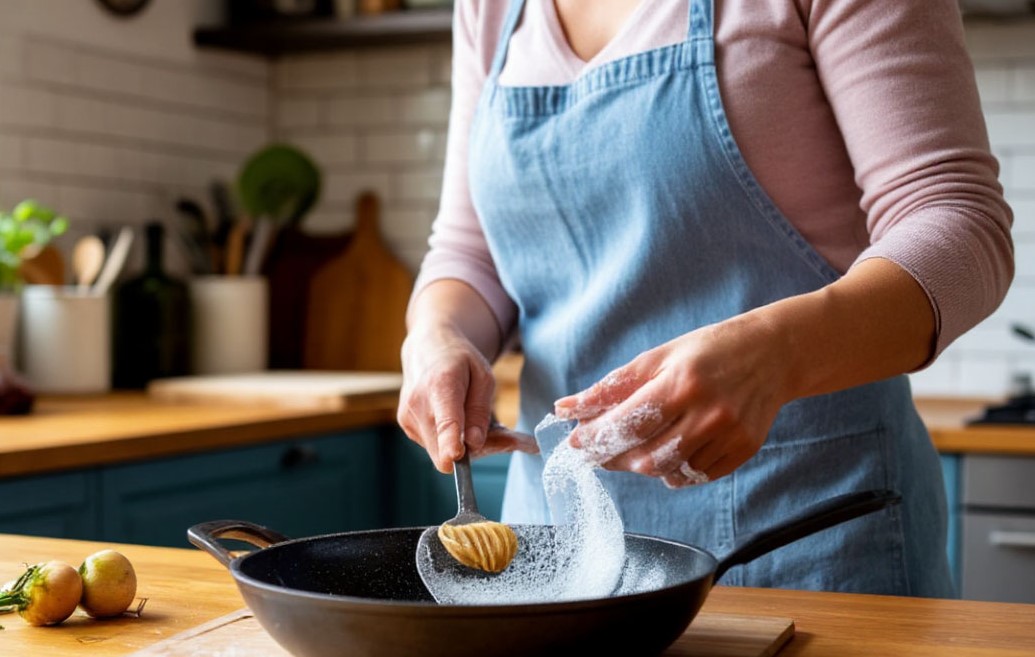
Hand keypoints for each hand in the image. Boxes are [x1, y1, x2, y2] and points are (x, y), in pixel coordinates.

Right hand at [397, 323, 493, 472]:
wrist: (427, 348)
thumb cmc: (459, 361)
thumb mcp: (483, 376)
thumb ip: (480, 410)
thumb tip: (474, 443)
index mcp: (441, 385)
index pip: (444, 421)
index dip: (450, 443)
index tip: (456, 456)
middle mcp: (418, 403)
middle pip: (444, 447)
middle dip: (472, 450)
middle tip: (499, 435)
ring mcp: (408, 416)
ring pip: (440, 452)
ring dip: (460, 446)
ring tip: (471, 419)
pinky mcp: (406, 425)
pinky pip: (434, 446)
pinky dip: (448, 441)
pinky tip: (455, 420)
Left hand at [553, 315, 789, 486]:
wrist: (772, 354)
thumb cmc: (707, 351)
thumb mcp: (657, 357)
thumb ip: (612, 387)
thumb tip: (566, 410)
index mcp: (682, 383)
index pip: (628, 424)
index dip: (597, 437)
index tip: (576, 442)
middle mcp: (708, 413)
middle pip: (646, 457)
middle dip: (614, 457)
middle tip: (599, 450)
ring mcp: (729, 435)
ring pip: (669, 472)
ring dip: (642, 465)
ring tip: (636, 446)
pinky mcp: (743, 450)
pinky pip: (695, 476)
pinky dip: (674, 470)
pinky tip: (670, 449)